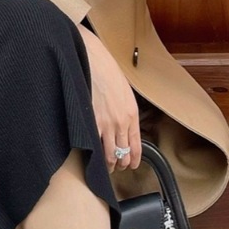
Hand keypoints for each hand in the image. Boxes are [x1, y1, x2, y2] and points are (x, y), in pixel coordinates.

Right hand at [77, 26, 141, 172]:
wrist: (93, 61)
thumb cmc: (108, 73)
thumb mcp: (125, 93)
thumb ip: (126, 111)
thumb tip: (124, 126)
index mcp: (132, 114)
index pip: (136, 145)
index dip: (134, 159)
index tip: (132, 165)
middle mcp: (121, 122)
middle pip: (123, 153)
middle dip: (121, 163)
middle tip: (117, 167)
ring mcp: (106, 124)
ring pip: (109, 154)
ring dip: (108, 163)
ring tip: (106, 167)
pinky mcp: (91, 122)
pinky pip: (94, 146)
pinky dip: (94, 154)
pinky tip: (92, 156)